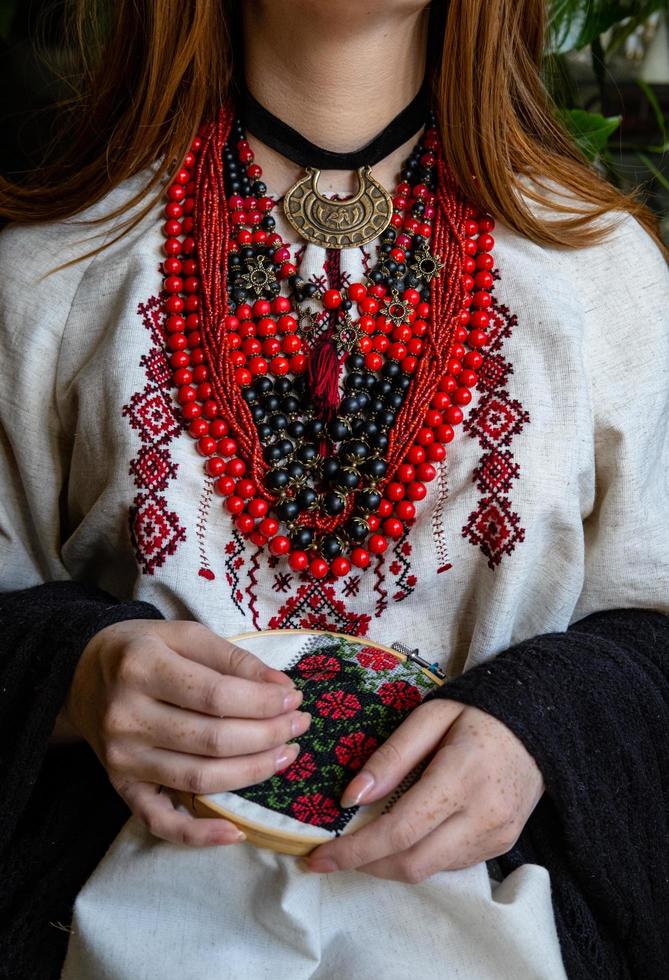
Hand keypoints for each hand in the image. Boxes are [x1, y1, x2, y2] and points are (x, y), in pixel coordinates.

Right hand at [63, 619, 310, 846]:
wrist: (81, 675)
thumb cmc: (143, 650)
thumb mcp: (184, 635)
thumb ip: (233, 658)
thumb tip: (281, 687)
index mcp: (142, 668)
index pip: (216, 695)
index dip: (263, 702)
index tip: (293, 698)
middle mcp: (127, 716)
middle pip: (213, 740)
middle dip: (267, 735)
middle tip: (299, 725)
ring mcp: (123, 758)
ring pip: (199, 779)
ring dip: (252, 772)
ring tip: (287, 755)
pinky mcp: (121, 787)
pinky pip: (161, 822)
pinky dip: (198, 834)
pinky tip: (237, 832)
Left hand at [304, 699, 542, 880]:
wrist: (541, 724)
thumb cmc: (479, 712)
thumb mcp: (431, 716)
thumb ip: (391, 756)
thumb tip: (351, 797)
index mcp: (460, 778)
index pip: (399, 830)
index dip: (354, 850)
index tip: (317, 857)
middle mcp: (482, 817)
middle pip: (412, 863)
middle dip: (365, 865)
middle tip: (331, 855)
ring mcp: (496, 837)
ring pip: (429, 870)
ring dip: (388, 865)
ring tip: (361, 845)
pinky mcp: (501, 846)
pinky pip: (449, 864)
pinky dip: (418, 857)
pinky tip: (402, 837)